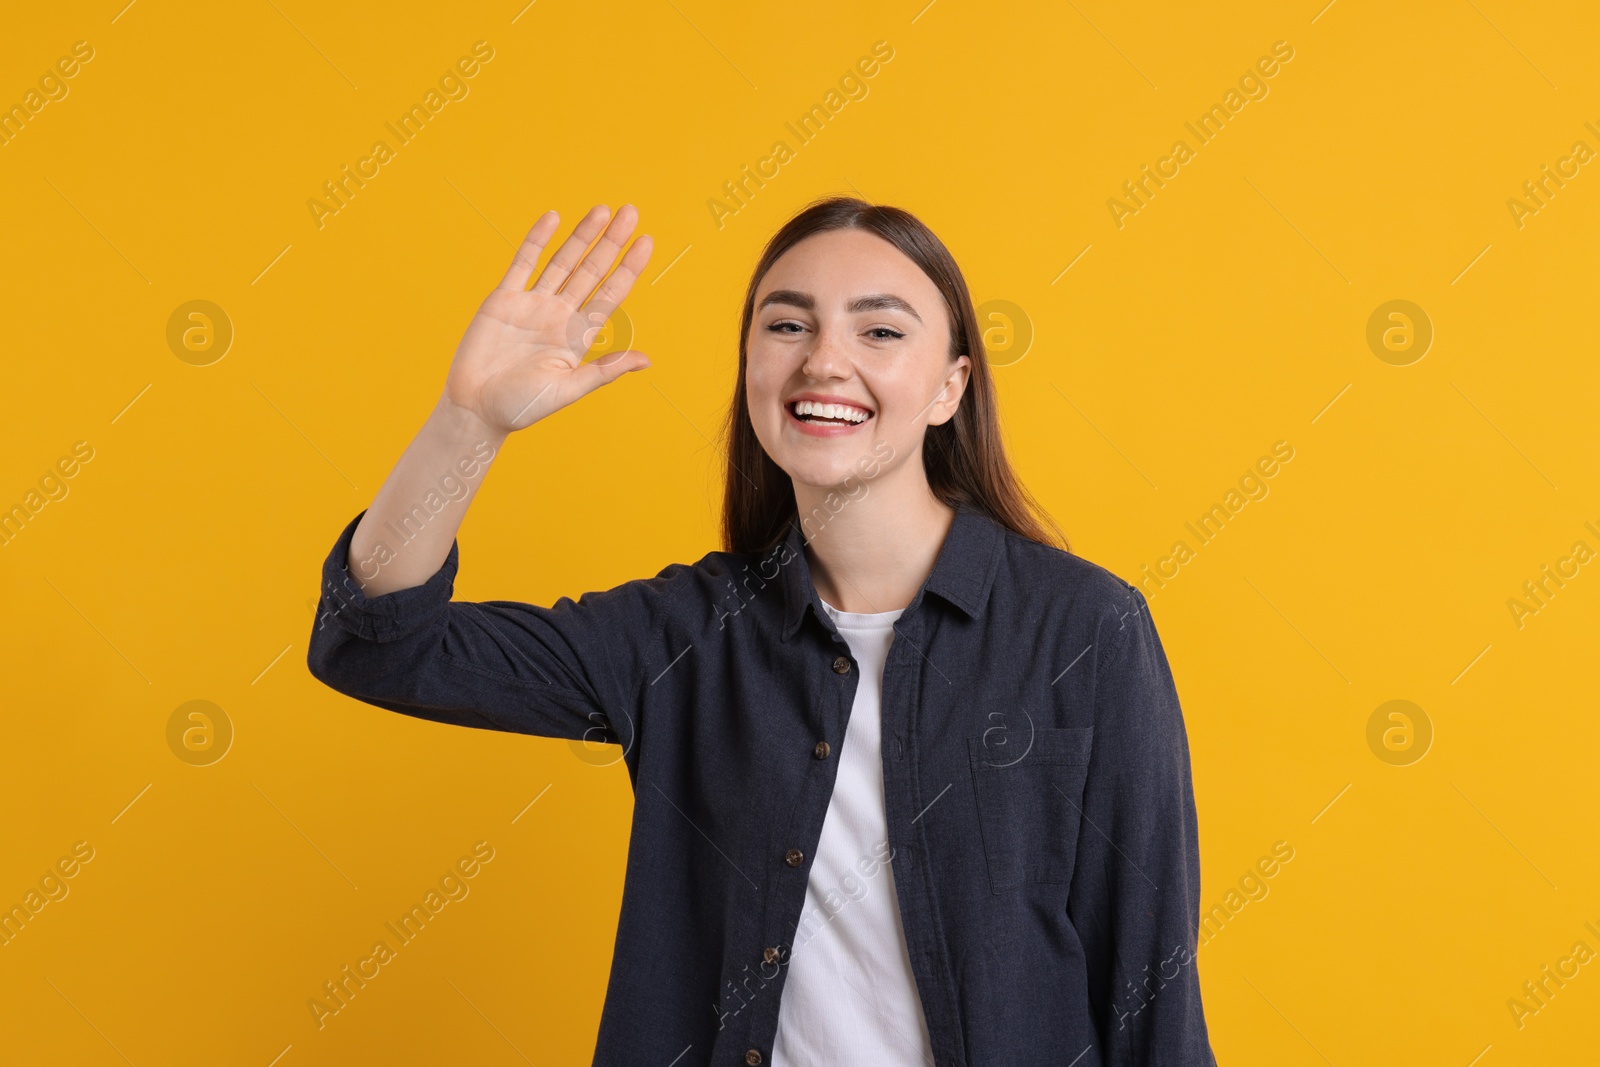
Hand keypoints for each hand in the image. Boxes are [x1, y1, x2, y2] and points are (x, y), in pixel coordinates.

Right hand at [441, 204, 652, 433]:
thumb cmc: (522, 407)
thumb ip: (604, 371)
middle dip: (611, 242)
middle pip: (591, 270)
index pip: (610, 294)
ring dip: (581, 236)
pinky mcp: (504, 299)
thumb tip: (646, 360)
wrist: (475, 409)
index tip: (646, 242)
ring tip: (602, 210)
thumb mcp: (568, 390)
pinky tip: (553, 218)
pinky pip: (523, 263)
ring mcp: (533, 304)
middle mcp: (559, 315)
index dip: (628, 268)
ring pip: (562, 261)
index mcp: (578, 336)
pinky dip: (537, 240)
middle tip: (631, 212)